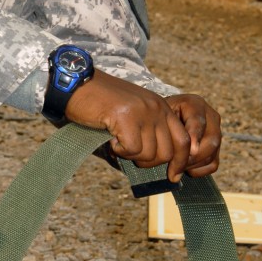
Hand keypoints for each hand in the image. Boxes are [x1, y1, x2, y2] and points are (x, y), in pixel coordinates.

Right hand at [64, 71, 219, 182]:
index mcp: (161, 106)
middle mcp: (156, 108)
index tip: (173, 176)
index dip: (181, 162)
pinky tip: (111, 139)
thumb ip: (149, 130)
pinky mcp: (126, 118)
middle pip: (168, 152)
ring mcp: (143, 112)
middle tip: (130, 154)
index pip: (183, 140)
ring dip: (131, 155)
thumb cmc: (101, 102)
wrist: (77, 84)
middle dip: (149, 162)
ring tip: (118, 143)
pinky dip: (120, 151)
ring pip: (149, 154)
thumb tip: (159, 163)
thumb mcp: (134, 112)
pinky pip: (132, 150)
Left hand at [164, 93, 220, 177]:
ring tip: (175, 167)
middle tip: (175, 166)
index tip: (190, 150)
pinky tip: (184, 168)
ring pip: (212, 154)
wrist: (167, 116)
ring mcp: (216, 132)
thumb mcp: (160, 116)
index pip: (198, 121)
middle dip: (193, 157)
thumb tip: (173, 156)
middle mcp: (210, 116)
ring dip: (193, 165)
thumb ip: (167, 130)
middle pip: (211, 141)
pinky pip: (212, 164)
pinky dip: (199, 170)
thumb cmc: (160, 116)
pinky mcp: (217, 147)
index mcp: (195, 104)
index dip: (195, 136)